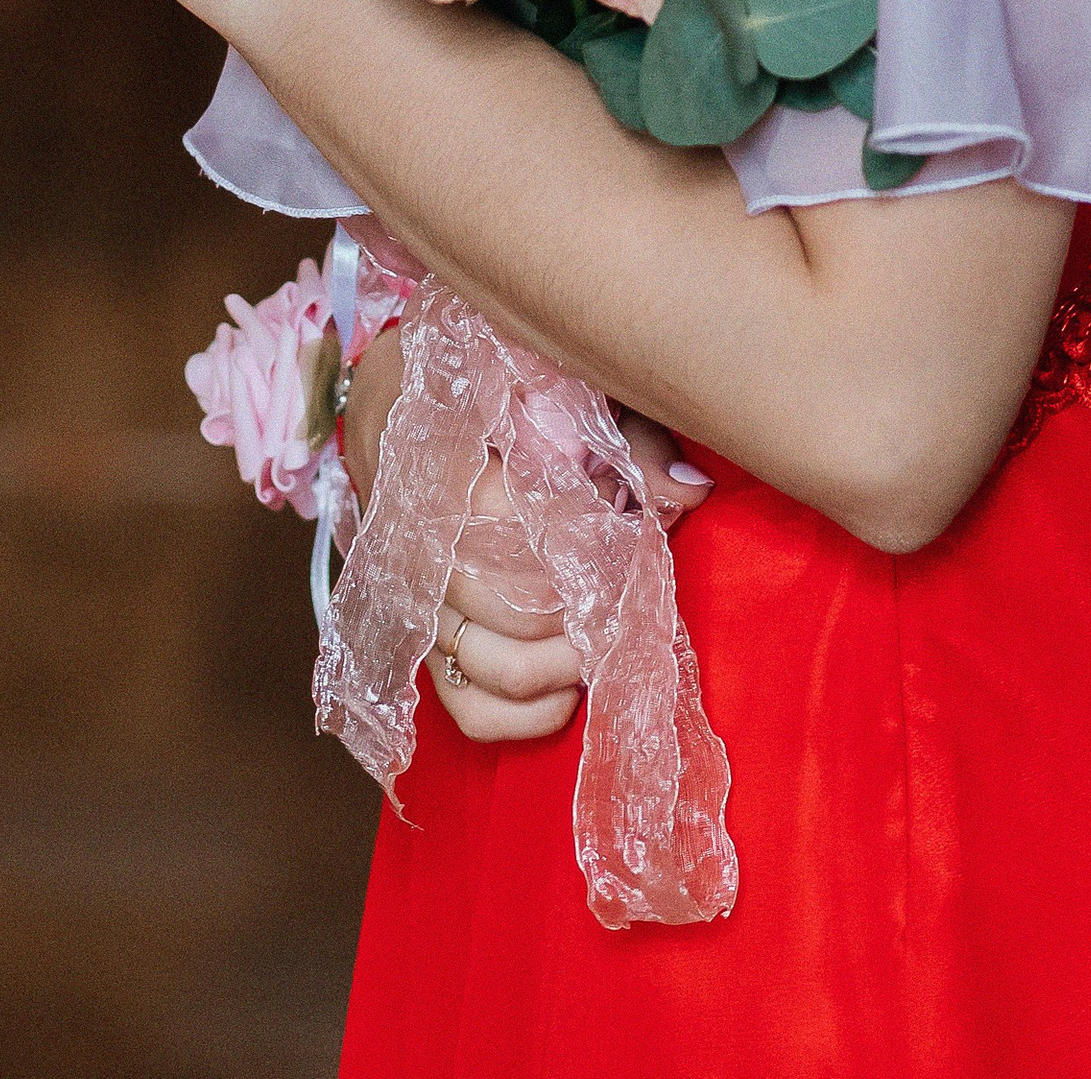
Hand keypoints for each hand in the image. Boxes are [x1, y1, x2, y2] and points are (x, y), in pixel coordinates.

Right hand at [339, 320, 713, 745]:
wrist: (401, 392)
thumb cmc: (492, 377)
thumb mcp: (557, 376)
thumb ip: (621, 431)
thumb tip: (689, 492)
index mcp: (435, 451)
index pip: (511, 518)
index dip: (580, 532)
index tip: (623, 523)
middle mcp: (414, 536)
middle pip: (508, 600)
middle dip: (582, 601)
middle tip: (627, 581)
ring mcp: (415, 598)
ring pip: (492, 662)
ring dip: (563, 662)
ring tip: (605, 632)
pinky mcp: (424, 643)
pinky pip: (469, 708)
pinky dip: (526, 713)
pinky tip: (569, 683)